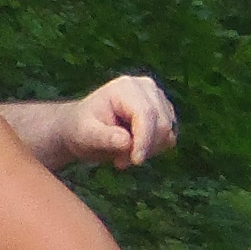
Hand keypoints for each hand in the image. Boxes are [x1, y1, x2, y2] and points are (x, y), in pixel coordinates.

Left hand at [60, 74, 176, 167]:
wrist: (84, 128)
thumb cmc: (81, 129)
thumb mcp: (86, 134)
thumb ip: (105, 137)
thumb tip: (126, 141)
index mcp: (126, 87)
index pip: (146, 114)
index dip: (144, 140)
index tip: (136, 161)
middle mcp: (146, 88)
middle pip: (162, 124)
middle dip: (144, 148)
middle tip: (119, 162)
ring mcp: (158, 99)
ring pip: (167, 133)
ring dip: (147, 151)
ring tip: (122, 155)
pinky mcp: (164, 113)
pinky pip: (169, 138)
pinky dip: (153, 150)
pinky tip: (133, 150)